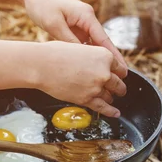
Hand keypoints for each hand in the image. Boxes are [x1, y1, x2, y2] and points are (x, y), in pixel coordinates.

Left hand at [0, 0, 127, 77]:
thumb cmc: (42, 4)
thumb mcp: (54, 24)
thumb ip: (69, 41)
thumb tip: (81, 57)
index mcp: (86, 15)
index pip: (104, 39)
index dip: (114, 55)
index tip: (122, 68)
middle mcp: (87, 18)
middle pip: (103, 42)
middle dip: (111, 59)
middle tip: (120, 76)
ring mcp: (81, 23)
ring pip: (93, 44)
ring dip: (98, 58)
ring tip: (106, 74)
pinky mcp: (74, 26)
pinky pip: (84, 42)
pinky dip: (87, 53)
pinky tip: (89, 66)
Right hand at [0, 40, 126, 117]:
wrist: (41, 65)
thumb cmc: (56, 53)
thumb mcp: (82, 48)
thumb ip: (95, 57)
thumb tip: (101, 64)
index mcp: (105, 56)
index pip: (120, 68)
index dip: (120, 73)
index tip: (120, 76)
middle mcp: (104, 72)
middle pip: (119, 83)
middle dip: (119, 87)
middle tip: (119, 89)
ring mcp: (97, 87)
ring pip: (110, 96)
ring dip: (111, 98)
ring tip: (110, 98)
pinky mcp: (87, 99)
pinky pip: (103, 108)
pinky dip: (111, 111)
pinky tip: (116, 113)